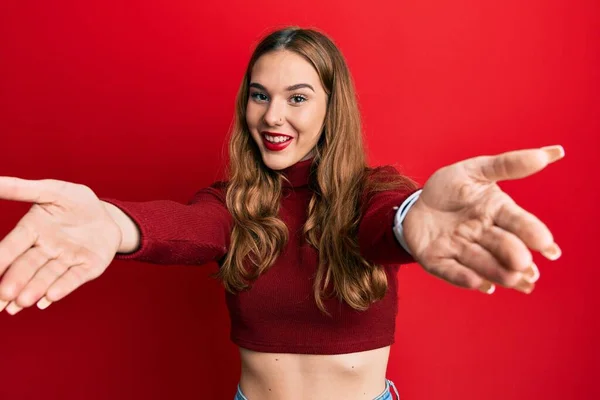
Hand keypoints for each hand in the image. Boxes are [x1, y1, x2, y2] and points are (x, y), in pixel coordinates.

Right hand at [0, 178, 121, 313]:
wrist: (108, 215)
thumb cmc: (76, 202)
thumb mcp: (53, 191)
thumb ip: (22, 189)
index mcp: (32, 231)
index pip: (13, 245)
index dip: (1, 257)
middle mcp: (45, 250)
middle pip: (26, 267)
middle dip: (14, 281)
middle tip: (2, 296)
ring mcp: (66, 261)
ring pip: (47, 276)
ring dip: (35, 288)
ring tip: (23, 301)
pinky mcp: (87, 268)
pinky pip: (74, 278)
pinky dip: (63, 287)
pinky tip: (49, 299)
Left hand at [403, 145, 563, 293]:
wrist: (417, 205)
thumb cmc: (451, 188)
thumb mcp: (476, 170)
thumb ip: (509, 164)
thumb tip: (551, 153)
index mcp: (497, 213)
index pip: (517, 221)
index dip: (532, 232)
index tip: (546, 244)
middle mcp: (483, 235)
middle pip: (501, 245)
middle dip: (513, 254)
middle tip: (523, 263)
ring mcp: (460, 250)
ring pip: (480, 261)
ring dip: (495, 270)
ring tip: (511, 279)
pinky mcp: (438, 261)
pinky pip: (450, 270)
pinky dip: (463, 277)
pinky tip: (477, 284)